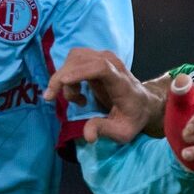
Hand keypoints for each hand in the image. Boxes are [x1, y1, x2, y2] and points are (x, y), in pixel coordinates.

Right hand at [44, 47, 163, 143]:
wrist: (143, 104)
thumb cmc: (132, 118)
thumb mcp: (122, 132)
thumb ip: (104, 130)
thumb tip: (88, 135)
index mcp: (121, 81)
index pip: (101, 68)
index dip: (81, 72)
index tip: (63, 81)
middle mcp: (113, 64)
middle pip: (81, 60)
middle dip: (60, 77)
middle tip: (50, 97)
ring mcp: (104, 58)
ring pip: (75, 58)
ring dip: (65, 77)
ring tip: (75, 99)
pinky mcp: (96, 59)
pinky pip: (75, 61)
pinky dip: (68, 75)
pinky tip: (77, 93)